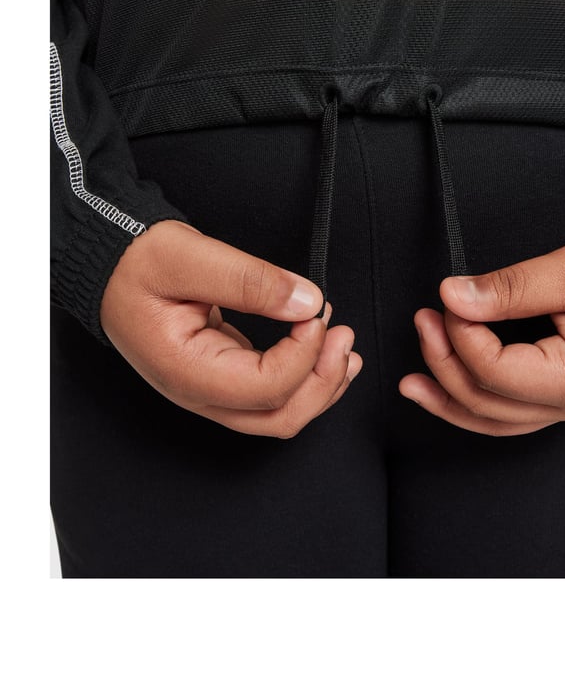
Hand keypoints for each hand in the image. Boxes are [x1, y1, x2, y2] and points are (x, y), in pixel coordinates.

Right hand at [100, 220, 360, 435]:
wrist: (111, 267)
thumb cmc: (137, 264)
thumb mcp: (189, 256)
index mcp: (184, 371)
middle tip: (342, 335)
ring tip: (344, 348)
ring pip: (279, 414)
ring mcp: (211, 390)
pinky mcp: (223, 376)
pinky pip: (272, 394)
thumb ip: (250, 281)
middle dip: (323, 382)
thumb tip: (306, 302)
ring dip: (320, 385)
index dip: (303, 355)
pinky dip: (306, 377)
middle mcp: (198, 393)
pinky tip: (324, 350)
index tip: (317, 313)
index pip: (264, 388)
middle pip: (277, 417)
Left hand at [399, 232, 564, 435]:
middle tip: (424, 318)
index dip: (461, 335)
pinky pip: (507, 413)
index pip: (495, 371)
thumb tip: (453, 297)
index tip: (448, 298)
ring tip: (410, 382)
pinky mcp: (560, 395)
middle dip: (446, 360)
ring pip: (493, 419)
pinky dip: (471, 404)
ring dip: (449, 398)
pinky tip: (444, 390)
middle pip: (487, 402)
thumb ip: (510, 288)